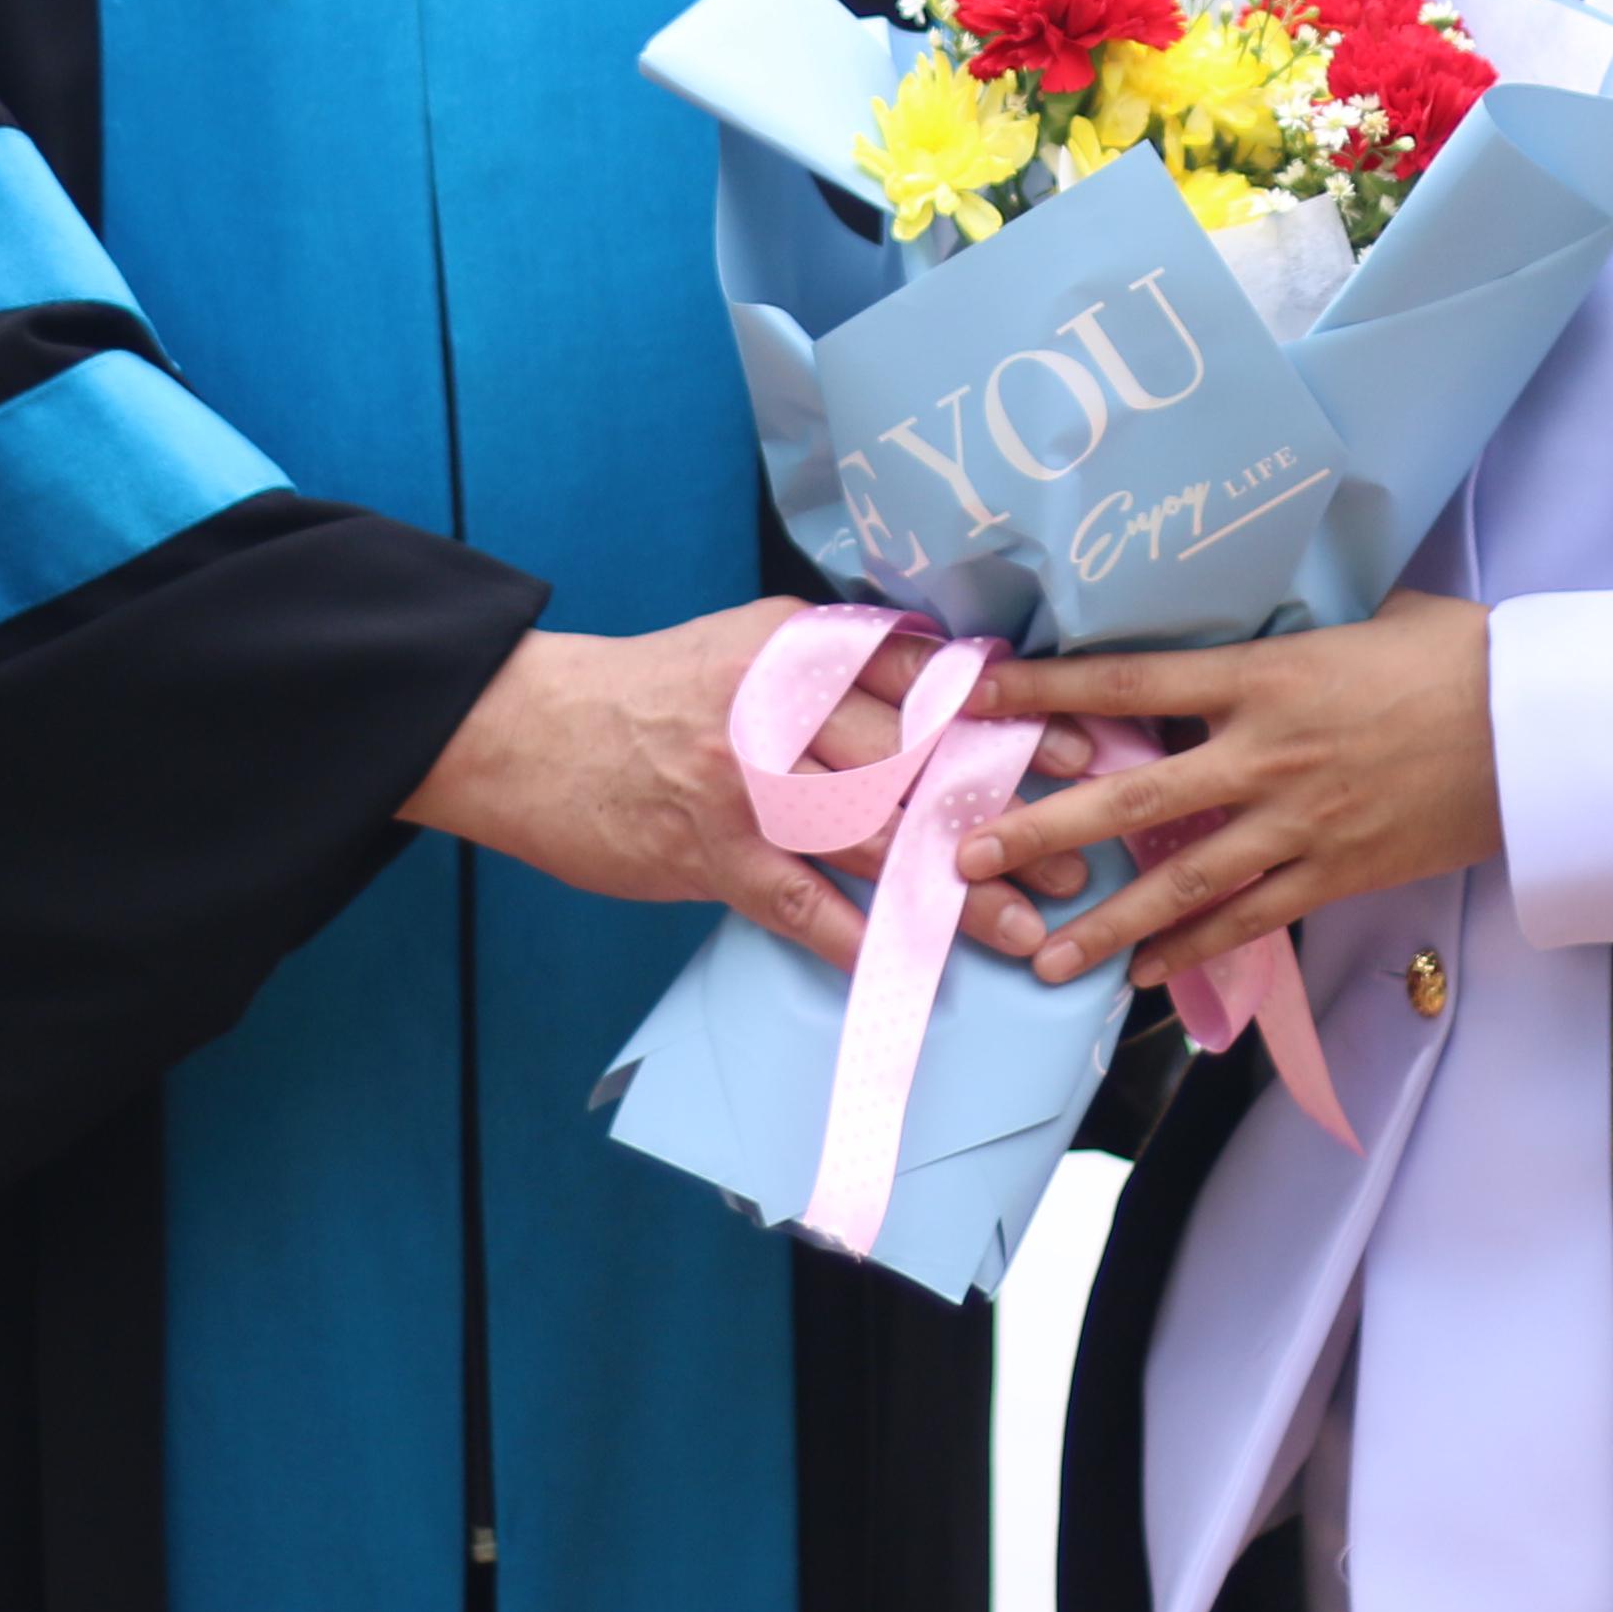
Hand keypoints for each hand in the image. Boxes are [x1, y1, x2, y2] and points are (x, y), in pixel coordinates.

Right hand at [400, 603, 1097, 972]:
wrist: (531, 730)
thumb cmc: (654, 691)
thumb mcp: (750, 645)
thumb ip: (838, 663)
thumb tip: (945, 682)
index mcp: (800, 648)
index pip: (924, 679)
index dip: (1009, 718)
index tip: (1080, 749)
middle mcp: (780, 707)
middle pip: (916, 763)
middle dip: (1002, 811)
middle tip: (1074, 851)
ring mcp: (745, 783)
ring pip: (873, 839)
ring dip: (953, 889)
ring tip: (1020, 926)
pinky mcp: (709, 853)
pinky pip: (799, 904)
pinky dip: (856, 937)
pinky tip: (909, 966)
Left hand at [957, 593, 1501, 988]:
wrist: (1541, 726)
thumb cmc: (1457, 652)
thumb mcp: (1361, 617)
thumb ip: (1285, 636)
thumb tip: (1240, 627)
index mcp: (1264, 676)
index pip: (1129, 684)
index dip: (1045, 693)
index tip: (977, 697)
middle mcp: (1266, 755)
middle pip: (1130, 802)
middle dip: (1041, 830)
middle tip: (965, 857)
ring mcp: (1300, 824)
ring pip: (1181, 885)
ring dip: (1105, 924)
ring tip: (1040, 957)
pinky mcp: (1338, 873)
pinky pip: (1250, 921)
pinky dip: (1193, 951)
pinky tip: (1143, 975)